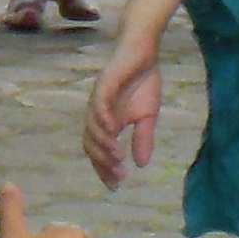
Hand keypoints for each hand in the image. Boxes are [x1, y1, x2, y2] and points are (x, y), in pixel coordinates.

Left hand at [82, 37, 162, 186]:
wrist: (145, 51)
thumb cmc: (143, 81)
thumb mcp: (148, 116)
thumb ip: (143, 138)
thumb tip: (141, 164)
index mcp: (107, 122)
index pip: (98, 151)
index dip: (104, 169)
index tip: (115, 187)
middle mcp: (98, 113)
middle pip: (91, 143)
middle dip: (102, 162)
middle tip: (117, 177)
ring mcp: (99, 98)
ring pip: (92, 127)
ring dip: (103, 144)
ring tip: (117, 158)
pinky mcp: (104, 83)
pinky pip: (99, 104)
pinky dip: (102, 119)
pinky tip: (112, 131)